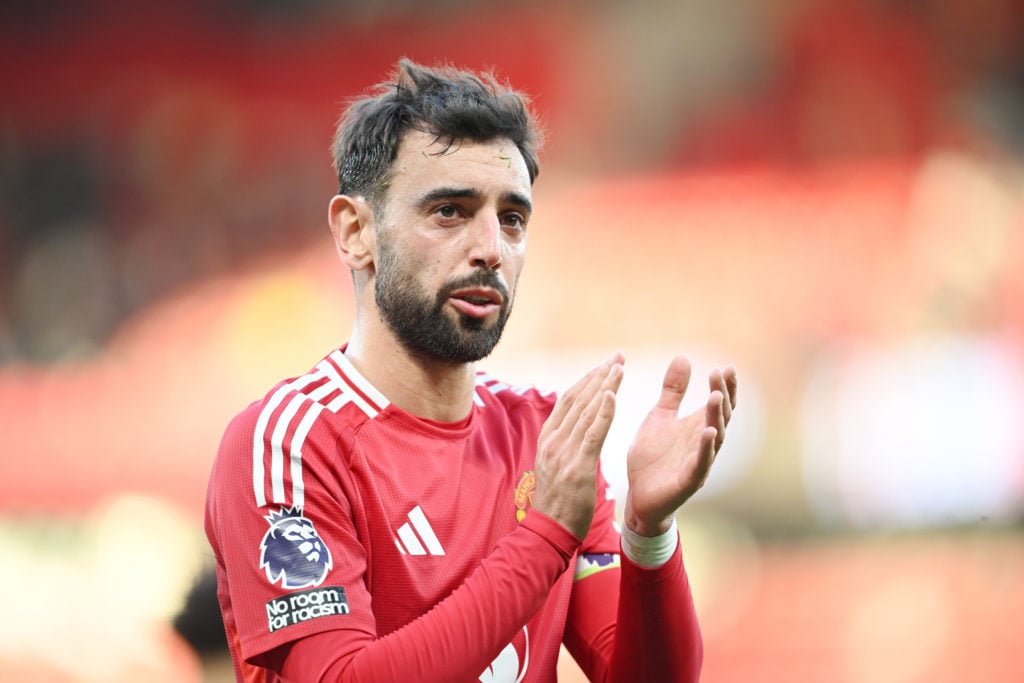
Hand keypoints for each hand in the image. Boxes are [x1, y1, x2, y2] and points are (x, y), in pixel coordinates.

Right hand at [532, 354, 623, 539]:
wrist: (549, 532)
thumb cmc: (557, 502)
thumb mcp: (554, 466)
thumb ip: (564, 444)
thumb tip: (574, 426)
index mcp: (548, 439)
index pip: (568, 401)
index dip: (587, 380)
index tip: (604, 364)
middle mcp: (553, 441)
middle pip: (578, 399)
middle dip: (599, 375)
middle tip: (617, 356)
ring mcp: (564, 453)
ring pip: (586, 411)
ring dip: (604, 385)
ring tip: (619, 366)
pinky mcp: (578, 467)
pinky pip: (592, 434)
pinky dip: (603, 412)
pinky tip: (613, 394)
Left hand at [624, 356, 736, 536]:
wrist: (638, 494)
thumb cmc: (652, 456)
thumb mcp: (659, 416)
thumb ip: (672, 391)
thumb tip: (684, 357)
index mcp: (697, 426)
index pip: (718, 404)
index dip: (725, 386)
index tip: (726, 367)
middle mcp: (703, 443)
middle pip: (720, 416)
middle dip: (722, 395)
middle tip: (720, 374)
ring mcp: (699, 462)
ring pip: (714, 438)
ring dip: (716, 417)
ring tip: (715, 396)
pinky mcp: (688, 480)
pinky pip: (701, 463)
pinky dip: (706, 448)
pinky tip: (708, 432)